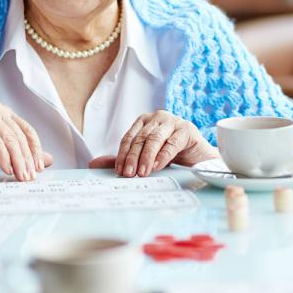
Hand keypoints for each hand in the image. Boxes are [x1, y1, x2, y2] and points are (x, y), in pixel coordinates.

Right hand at [0, 100, 52, 180]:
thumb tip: (49, 160)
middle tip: (30, 177)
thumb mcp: (2, 155)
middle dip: (27, 159)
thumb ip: (23, 154)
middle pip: (20, 136)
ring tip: (20, 176)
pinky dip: (3, 157)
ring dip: (18, 161)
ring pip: (10, 139)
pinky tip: (7, 170)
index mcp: (5, 113)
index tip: (39, 168)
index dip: (36, 150)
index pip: (27, 131)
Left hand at [99, 111, 217, 176]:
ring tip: (142, 172)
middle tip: (128, 174)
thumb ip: (123, 160)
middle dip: (132, 157)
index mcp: (144, 122)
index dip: (123, 155)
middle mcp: (157, 118)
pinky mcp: (186, 129)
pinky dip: (163, 155)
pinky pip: (172, 142)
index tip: (120, 171)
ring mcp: (173, 121)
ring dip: (146, 157)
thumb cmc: (171, 156)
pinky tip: (158, 166)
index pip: (129, 137)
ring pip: (154, 139)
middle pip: (140, 138)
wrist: (199, 158)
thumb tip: (93, 164)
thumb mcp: (145, 158)